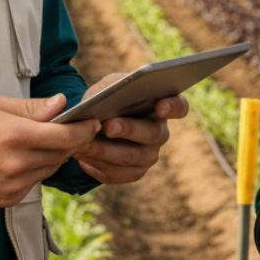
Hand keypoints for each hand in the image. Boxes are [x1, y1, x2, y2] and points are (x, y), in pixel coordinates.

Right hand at [0, 94, 99, 206]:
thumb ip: (32, 108)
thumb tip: (61, 104)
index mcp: (15, 136)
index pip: (64, 137)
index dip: (84, 130)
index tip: (93, 122)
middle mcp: (16, 164)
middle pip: (61, 154)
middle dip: (71, 141)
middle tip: (74, 128)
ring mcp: (12, 185)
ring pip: (50, 169)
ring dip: (54, 155)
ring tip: (46, 141)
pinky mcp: (7, 199)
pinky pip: (34, 183)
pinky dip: (36, 169)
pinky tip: (24, 158)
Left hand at [72, 73, 189, 183]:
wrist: (94, 124)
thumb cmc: (108, 98)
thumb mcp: (109, 86)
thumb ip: (112, 88)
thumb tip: (108, 98)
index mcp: (162, 106)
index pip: (179, 107)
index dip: (173, 107)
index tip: (160, 105)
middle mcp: (160, 133)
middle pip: (152, 134)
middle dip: (129, 129)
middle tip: (109, 126)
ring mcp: (149, 155)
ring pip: (131, 157)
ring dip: (106, 150)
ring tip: (84, 142)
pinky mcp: (133, 172)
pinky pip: (117, 173)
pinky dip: (97, 163)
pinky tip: (81, 155)